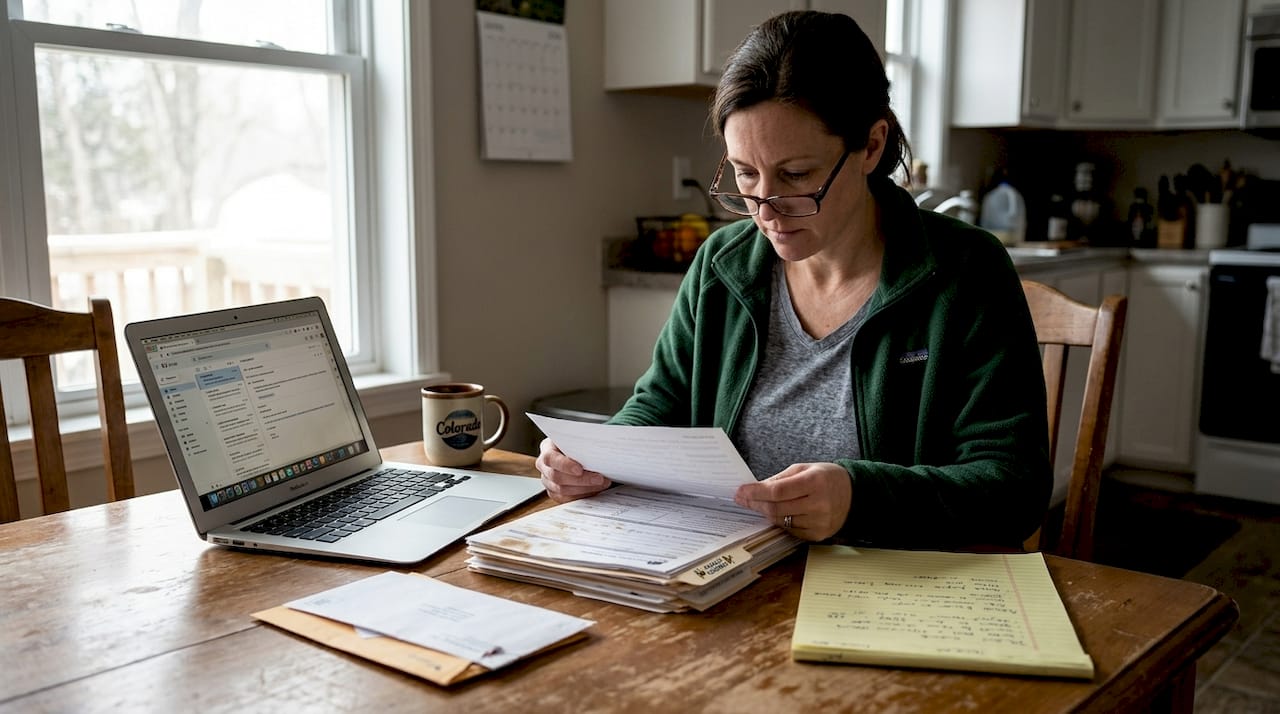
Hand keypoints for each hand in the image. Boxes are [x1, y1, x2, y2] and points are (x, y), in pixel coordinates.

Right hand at [535, 437, 610, 502]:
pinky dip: (582, 495)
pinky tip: (594, 490)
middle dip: (581, 480)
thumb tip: (596, 448)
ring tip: (601, 484)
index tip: (580, 469)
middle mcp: (544, 467)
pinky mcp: (555, 493)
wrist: (572, 451)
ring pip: (562, 491)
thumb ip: (580, 443)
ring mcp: (548, 481)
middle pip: (557, 477)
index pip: (550, 459)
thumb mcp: (575, 439)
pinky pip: (566, 499)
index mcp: (546, 449)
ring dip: (585, 489)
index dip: (565, 465)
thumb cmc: (574, 444)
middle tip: (599, 478)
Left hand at [733, 462, 851, 540]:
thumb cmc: (826, 478)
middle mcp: (819, 504)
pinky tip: (778, 513)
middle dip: (755, 504)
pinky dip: (781, 522)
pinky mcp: (819, 535)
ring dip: (766, 513)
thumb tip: (755, 489)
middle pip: (776, 508)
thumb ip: (780, 479)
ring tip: (758, 504)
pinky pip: (791, 530)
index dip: (756, 492)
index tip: (741, 491)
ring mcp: (820, 522)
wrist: (854, 494)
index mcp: (815, 482)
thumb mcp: (804, 469)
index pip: (778, 491)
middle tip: (742, 499)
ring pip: (781, 521)